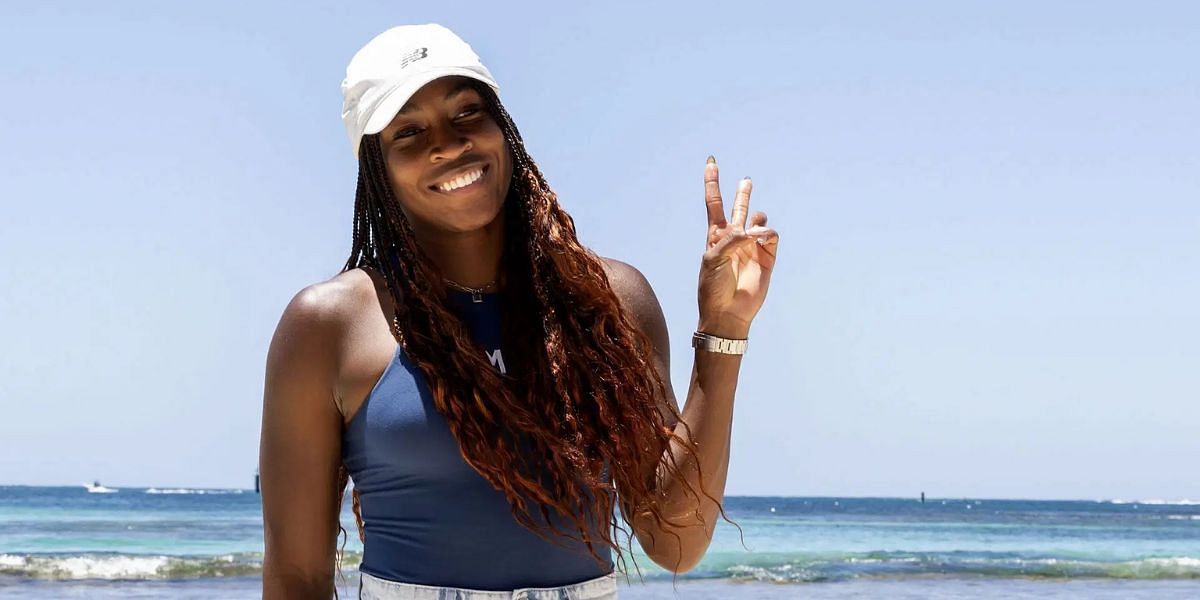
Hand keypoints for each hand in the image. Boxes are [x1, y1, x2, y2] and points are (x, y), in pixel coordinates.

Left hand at [698, 156, 779, 338]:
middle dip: (742, 195)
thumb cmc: (713, 287)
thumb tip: (753, 230)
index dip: (713, 183)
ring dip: (757, 217)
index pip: (714, 204)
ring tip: (754, 225)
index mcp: (715, 237)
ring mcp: (751, 248)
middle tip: (746, 181)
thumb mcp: (713, 259)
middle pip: (738, 209)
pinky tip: (759, 239)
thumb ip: (730, 239)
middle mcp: (734, 239)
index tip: (711, 162)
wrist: (727, 313)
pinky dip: (766, 233)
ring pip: (759, 221)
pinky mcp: (767, 258)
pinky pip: (771, 236)